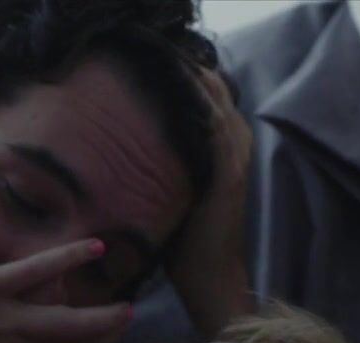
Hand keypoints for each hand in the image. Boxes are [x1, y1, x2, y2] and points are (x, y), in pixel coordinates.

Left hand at [167, 69, 255, 336]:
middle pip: (212, 83)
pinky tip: (165, 86)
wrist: (208, 277)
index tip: (146, 57)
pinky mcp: (227, 170)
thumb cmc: (184, 240)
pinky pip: (212, 120)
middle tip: (143, 49)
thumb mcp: (174, 189)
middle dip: (179, 65)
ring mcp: (234, 153)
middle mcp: (235, 141)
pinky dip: (192, 99)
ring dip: (183, 73)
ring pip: (213, 94)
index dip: (181, 71)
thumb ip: (162, 161)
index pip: (207, 90)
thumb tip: (124, 142)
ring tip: (150, 55)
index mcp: (225, 144)